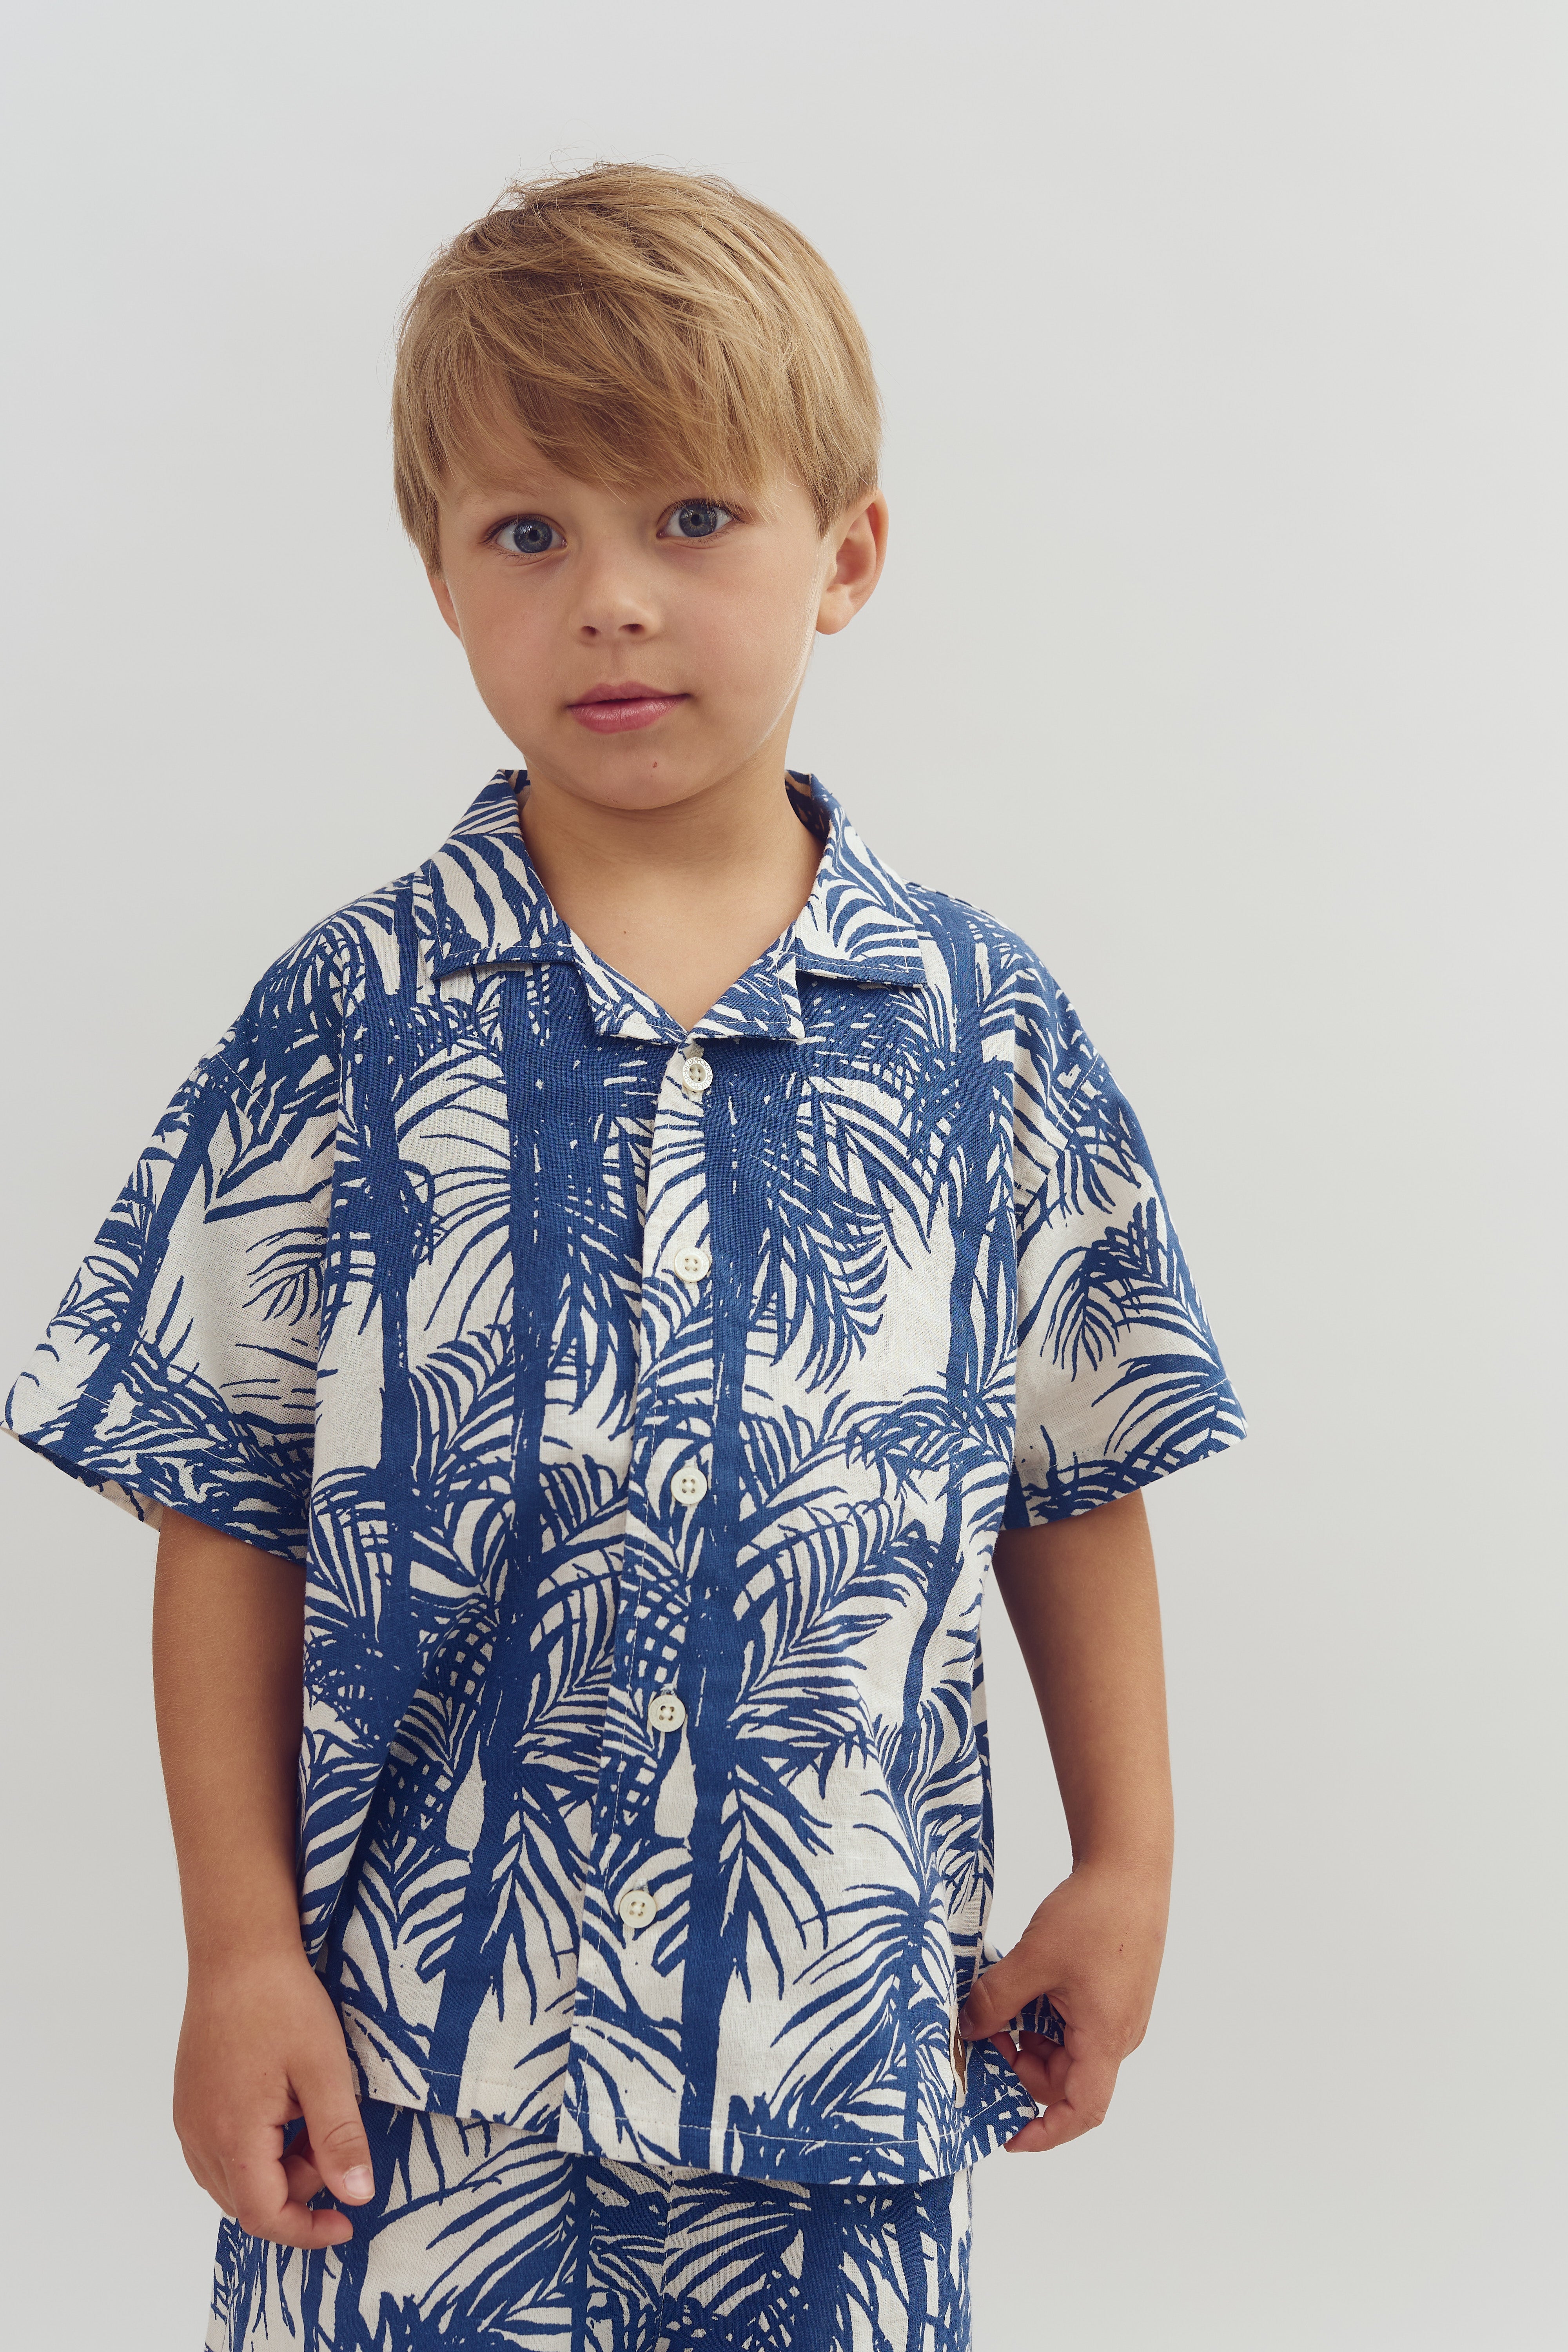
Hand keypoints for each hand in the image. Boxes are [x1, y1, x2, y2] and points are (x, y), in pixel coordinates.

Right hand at [173, 1946, 373, 2245]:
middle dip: (298, 2192)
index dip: (307, 2230)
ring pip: (231, 2181)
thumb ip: (339, 2137)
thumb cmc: (282, 2003)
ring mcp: (188, 2119)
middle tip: (333, 2142)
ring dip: (276, 2172)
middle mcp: (199, 2136)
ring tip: (311, 2121)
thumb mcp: (325, 2070)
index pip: (264, 2215)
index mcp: (232, 2135)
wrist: (237, 1952)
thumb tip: (357, 2196)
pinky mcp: (188, 2101)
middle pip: (248, 2203)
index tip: (347, 2222)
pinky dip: (254, 2152)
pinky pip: (217, 2153)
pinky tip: (283, 2113)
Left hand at [958, 1859, 1168, 2152]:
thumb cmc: (1094, 1913)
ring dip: (1031, 2038)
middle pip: (1067, 2079)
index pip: (1081, 2110)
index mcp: (1106, 2038)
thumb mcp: (1032, 1960)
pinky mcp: (1114, 1993)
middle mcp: (1118, 2034)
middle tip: (986, 2031)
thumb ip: (995, 2001)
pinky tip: (1024, 1985)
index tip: (1008, 2136)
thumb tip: (966, 2030)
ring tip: (1002, 2002)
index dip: (1045, 2133)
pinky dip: (1045, 2017)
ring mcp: (1118, 2014)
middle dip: (1021, 2066)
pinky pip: (1075, 2025)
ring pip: (1068, 2050)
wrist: (1130, 1868)